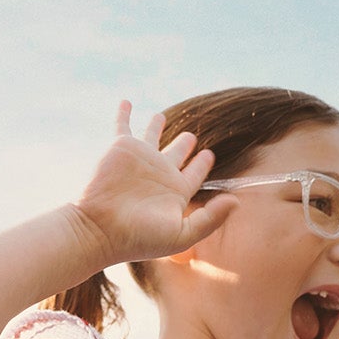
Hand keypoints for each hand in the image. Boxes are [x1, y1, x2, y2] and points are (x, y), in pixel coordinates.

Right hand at [70, 100, 238, 268]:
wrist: (102, 229)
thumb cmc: (140, 237)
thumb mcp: (182, 234)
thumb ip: (210, 218)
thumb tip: (236, 202)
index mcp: (175, 192)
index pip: (194, 174)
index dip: (202, 164)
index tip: (210, 155)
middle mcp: (158, 174)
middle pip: (175, 154)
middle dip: (184, 144)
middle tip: (192, 136)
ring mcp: (140, 160)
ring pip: (151, 136)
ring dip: (156, 126)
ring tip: (161, 115)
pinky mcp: (121, 148)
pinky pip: (123, 125)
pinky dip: (124, 113)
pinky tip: (126, 101)